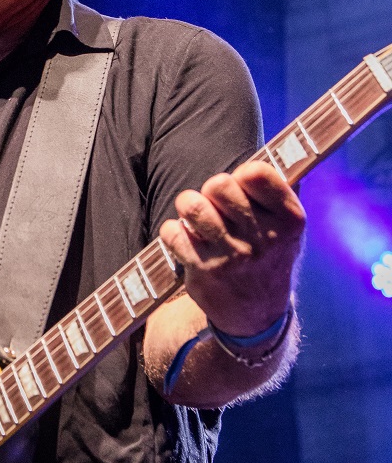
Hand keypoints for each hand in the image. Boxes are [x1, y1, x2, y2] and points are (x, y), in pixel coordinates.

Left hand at [159, 160, 305, 336]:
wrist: (256, 315)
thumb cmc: (268, 255)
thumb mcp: (287, 226)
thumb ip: (280, 189)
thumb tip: (282, 147)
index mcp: (289, 220)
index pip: (257, 173)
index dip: (243, 174)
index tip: (243, 185)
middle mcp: (263, 239)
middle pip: (219, 184)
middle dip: (212, 189)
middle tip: (216, 203)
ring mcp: (232, 256)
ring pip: (192, 205)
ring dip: (189, 205)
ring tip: (195, 214)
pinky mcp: (203, 271)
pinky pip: (172, 231)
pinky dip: (174, 231)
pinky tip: (187, 239)